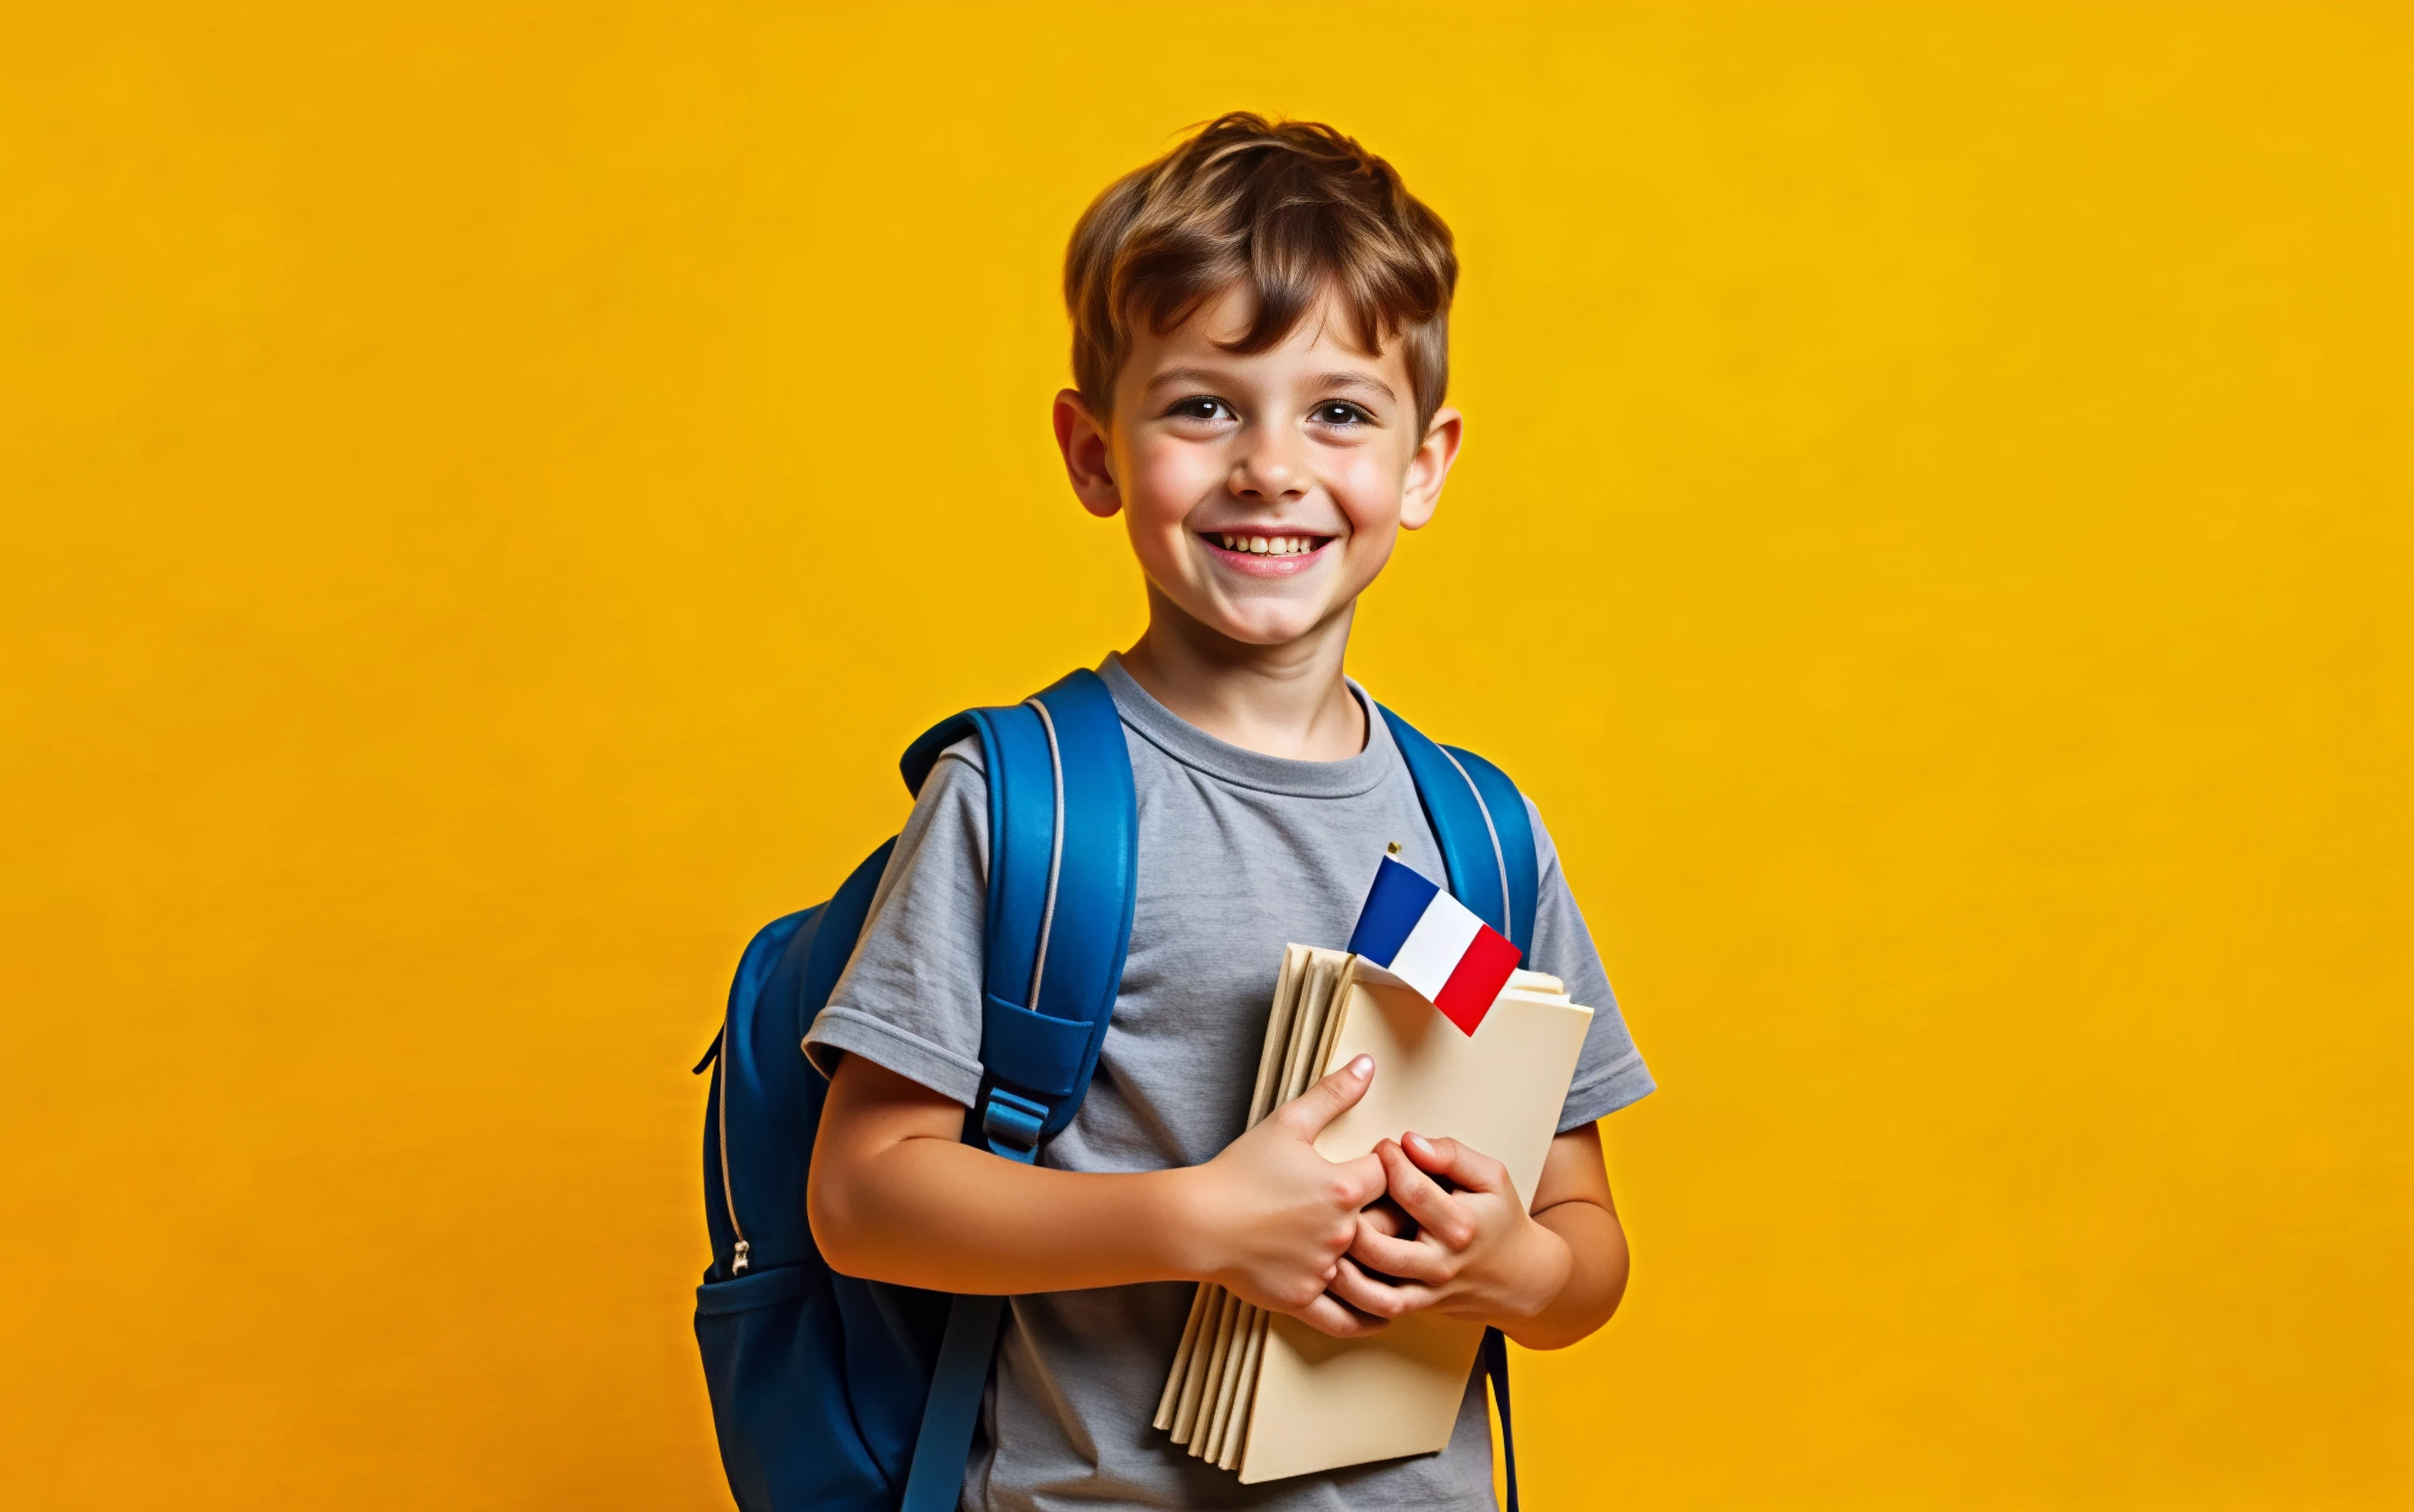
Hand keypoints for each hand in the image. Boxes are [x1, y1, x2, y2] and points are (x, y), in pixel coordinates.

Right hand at [1175, 1055, 1388, 1337]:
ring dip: (1389, 1270)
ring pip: (1375, 1276)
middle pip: (1392, 1228)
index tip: (1383, 1168)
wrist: (1196, 1221)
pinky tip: (1384, 1312)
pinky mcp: (1303, 1299)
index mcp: (1341, 1187)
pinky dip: (1369, 1318)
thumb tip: (1367, 1065)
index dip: (1391, 1169)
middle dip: (1396, 1220)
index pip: (1392, 1176)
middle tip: (1396, 1214)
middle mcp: (1340, 1232)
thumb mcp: (1287, 1123)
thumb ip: (1333, 1094)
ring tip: (1402, 1263)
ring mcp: (1323, 1270)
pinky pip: (1347, 1319)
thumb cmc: (1239, 1170)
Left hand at [1326, 1131, 1573, 1331]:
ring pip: (1369, 1286)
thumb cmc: (1498, 1218)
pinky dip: (1350, 1294)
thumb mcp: (1490, 1176)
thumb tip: (1410, 1141)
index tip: (1382, 1146)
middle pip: (1378, 1245)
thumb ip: (1451, 1155)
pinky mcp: (1415, 1306)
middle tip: (1340, 1189)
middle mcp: (1441, 1263)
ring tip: (1322, 1231)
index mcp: (1461, 1225)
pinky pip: (1374, 1308)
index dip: (1388, 1161)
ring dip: (1339, 1261)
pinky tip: (1332, 1268)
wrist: (1518, 1277)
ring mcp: (1426, 1290)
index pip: (1412, 1190)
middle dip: (1349, 1214)